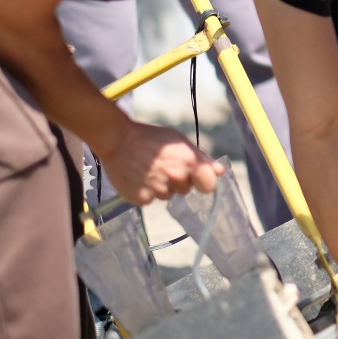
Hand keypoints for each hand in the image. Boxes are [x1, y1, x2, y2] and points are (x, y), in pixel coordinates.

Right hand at [94, 119, 222, 204]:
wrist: (117, 139)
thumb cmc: (151, 138)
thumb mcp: (180, 141)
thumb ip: (202, 158)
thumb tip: (220, 171)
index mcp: (189, 162)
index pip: (209, 186)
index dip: (203, 182)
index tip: (196, 178)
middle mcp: (176, 177)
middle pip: (186, 191)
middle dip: (179, 181)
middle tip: (164, 166)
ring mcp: (158, 189)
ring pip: (167, 196)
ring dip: (161, 187)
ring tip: (149, 170)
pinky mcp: (141, 198)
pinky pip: (150, 200)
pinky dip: (145, 192)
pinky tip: (139, 178)